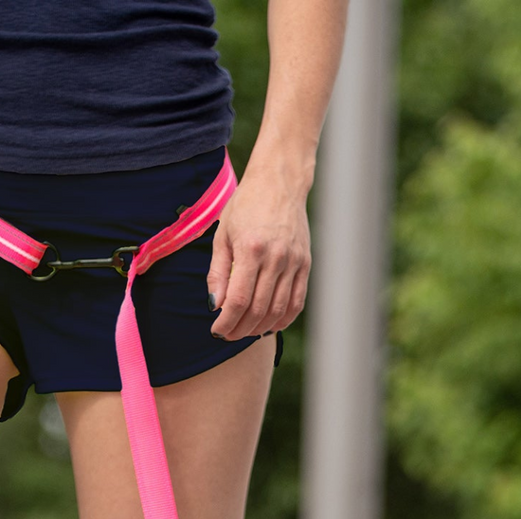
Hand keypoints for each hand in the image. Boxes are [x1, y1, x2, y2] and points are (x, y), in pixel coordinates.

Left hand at [206, 163, 311, 341]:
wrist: (279, 182)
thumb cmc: (246, 205)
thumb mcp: (223, 235)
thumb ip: (218, 273)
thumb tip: (215, 306)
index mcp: (251, 249)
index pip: (238, 300)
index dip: (226, 322)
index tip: (216, 330)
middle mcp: (275, 257)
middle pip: (258, 310)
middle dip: (240, 329)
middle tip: (228, 335)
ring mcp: (293, 262)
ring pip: (277, 311)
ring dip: (259, 328)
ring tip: (245, 331)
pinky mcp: (305, 264)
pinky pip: (296, 302)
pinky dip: (283, 319)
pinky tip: (269, 325)